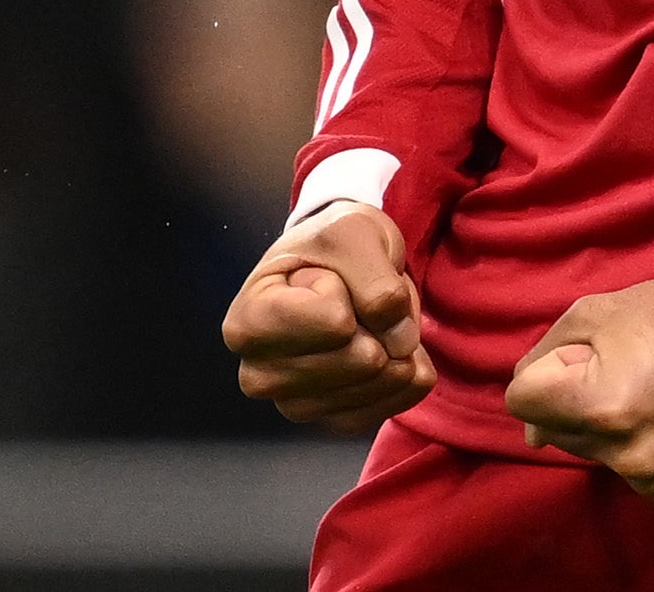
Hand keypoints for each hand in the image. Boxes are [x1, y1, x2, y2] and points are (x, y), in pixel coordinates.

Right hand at [224, 201, 437, 431]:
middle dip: (378, 321)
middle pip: (362, 360)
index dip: (344, 288)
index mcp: (247, 324)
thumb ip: (376, 279)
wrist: (335, 266)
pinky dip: (406, 371)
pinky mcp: (335, 421)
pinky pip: (395, 402)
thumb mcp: (350, 232)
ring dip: (396, 344)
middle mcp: (261, 375)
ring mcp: (297, 404)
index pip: (335, 321)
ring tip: (366, 318)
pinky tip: (387, 346)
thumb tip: (400, 343)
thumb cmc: (329, 247)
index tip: (321, 276)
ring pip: (382, 383)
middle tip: (351, 299)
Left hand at [503, 231, 653, 499]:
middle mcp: (624, 453)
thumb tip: (528, 429)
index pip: (522, 401)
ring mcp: (652, 478)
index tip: (589, 355)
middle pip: (554, 429)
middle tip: (626, 365)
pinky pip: (621, 466)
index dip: (547, 372)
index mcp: (600, 406)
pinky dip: (630, 443)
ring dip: (600, 421)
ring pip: (587, 449)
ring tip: (648, 385)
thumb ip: (542, 362)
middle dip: (573, 397)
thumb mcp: (592, 314)